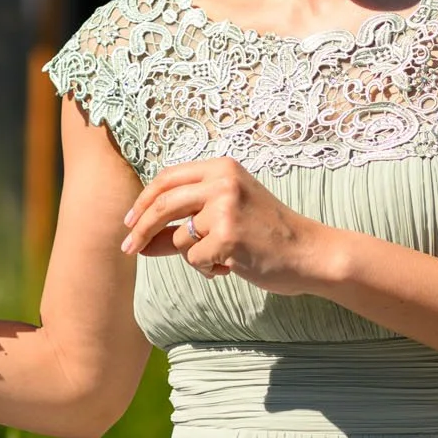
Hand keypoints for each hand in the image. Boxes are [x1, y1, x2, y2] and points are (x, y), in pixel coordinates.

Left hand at [121, 157, 324, 294]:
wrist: (309, 253)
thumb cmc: (267, 236)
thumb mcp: (225, 217)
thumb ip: (184, 222)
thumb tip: (140, 241)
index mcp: (222, 168)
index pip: (167, 179)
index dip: (143, 201)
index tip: (130, 221)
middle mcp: (223, 181)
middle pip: (162, 204)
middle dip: (140, 229)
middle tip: (128, 248)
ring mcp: (226, 207)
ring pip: (179, 237)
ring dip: (193, 256)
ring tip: (221, 258)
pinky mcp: (228, 236)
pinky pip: (194, 259)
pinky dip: (207, 269)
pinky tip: (231, 267)